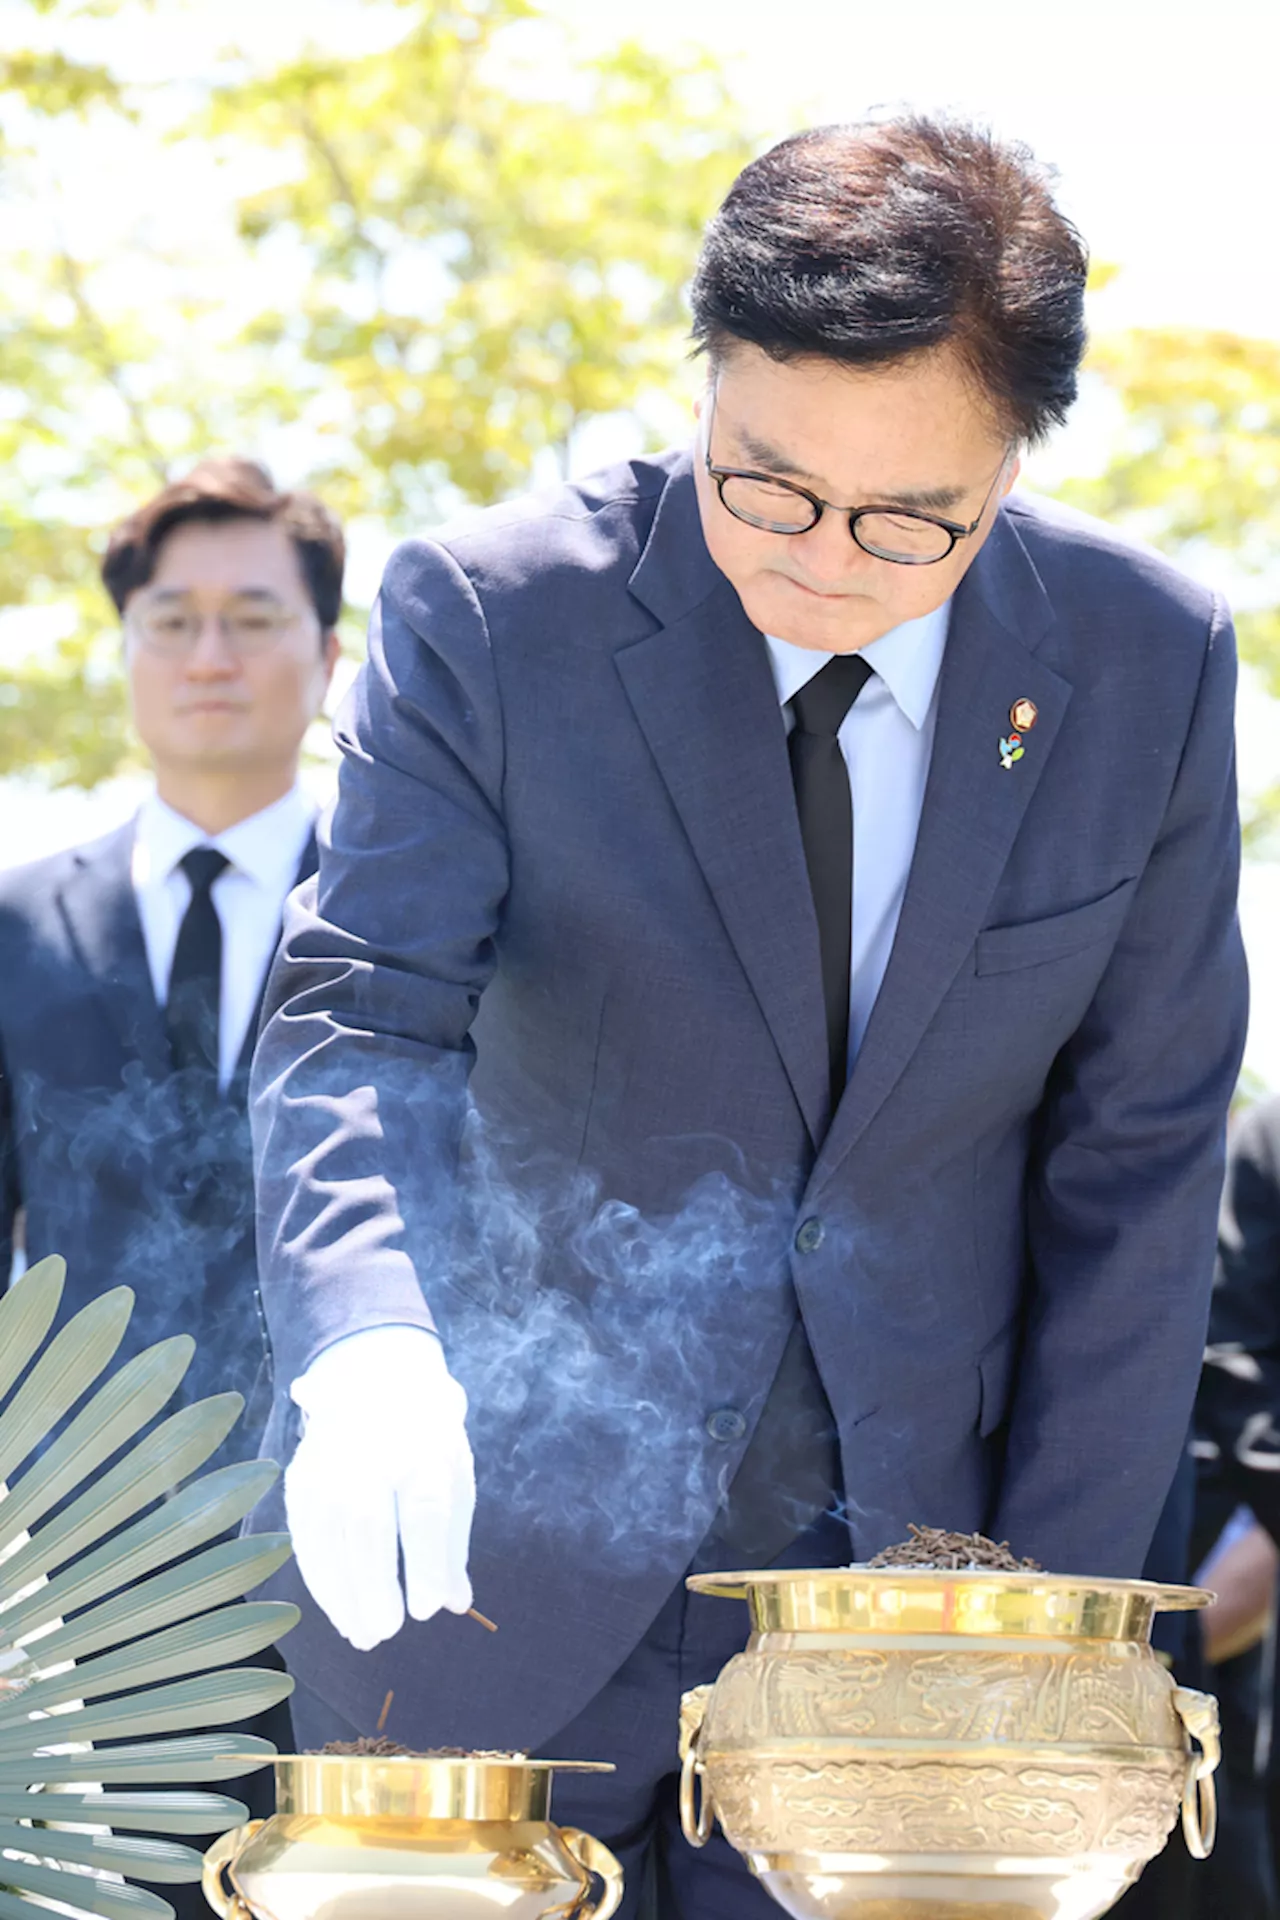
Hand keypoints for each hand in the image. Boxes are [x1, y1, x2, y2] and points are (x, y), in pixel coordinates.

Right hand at [285, 1325, 475, 1650]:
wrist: (377, 1383)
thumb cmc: (425, 1444)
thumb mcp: (454, 1480)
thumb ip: (452, 1545)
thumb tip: (455, 1604)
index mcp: (424, 1452)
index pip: (424, 1511)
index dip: (424, 1564)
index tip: (424, 1609)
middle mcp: (372, 1455)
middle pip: (368, 1525)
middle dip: (373, 1587)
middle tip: (384, 1633)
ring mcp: (330, 1464)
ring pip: (328, 1535)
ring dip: (341, 1594)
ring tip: (361, 1633)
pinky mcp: (301, 1478)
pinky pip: (305, 1536)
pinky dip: (320, 1577)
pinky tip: (338, 1606)